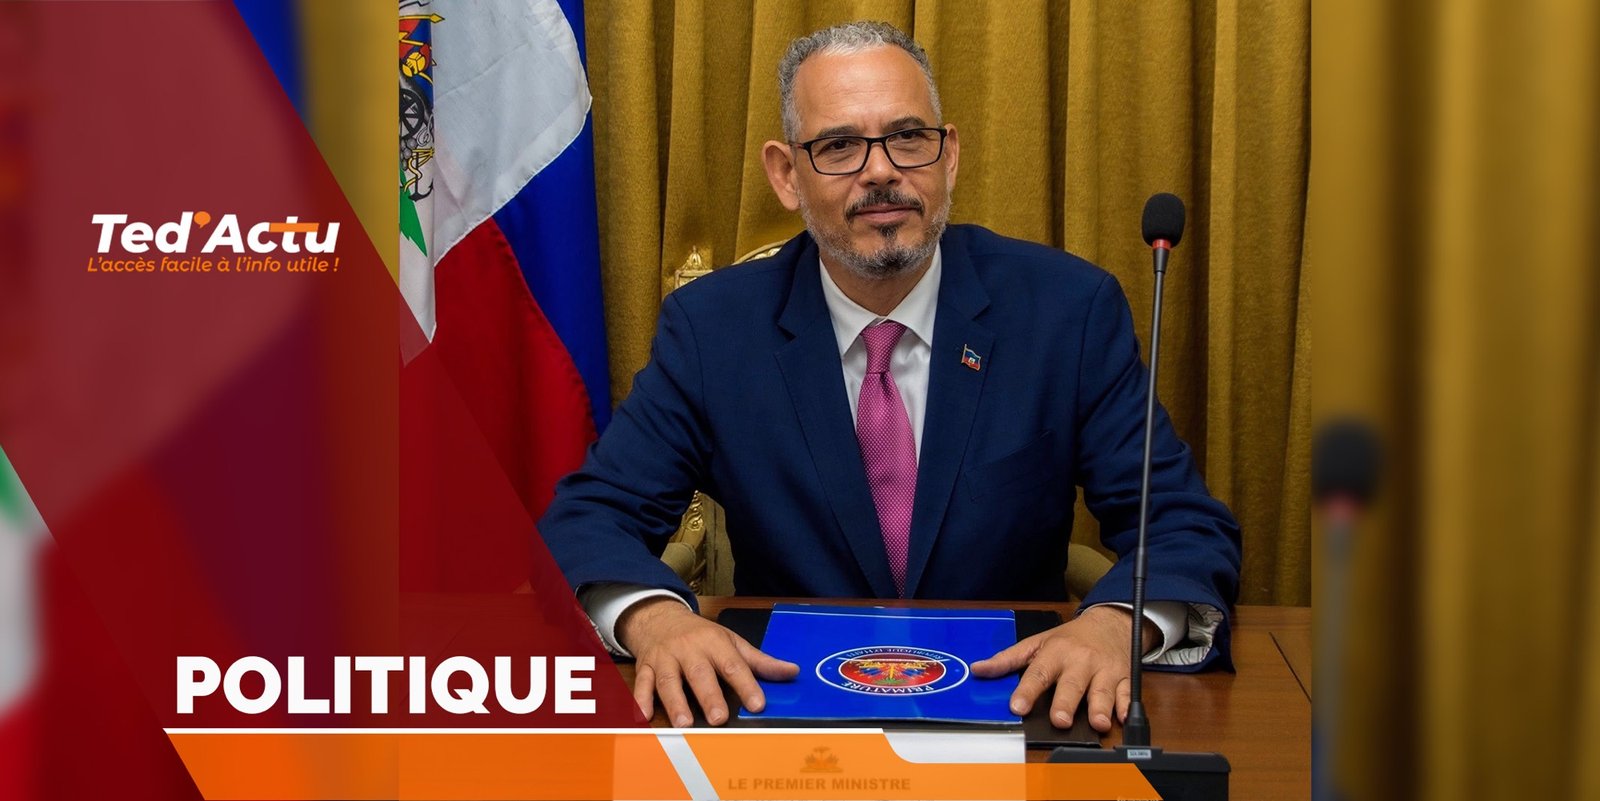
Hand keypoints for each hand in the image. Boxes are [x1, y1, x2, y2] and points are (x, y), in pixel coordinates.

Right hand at [617, 597, 798, 726]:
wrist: (659, 618)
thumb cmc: (700, 635)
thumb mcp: (731, 642)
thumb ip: (760, 662)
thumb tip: (791, 671)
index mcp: (714, 643)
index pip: (733, 665)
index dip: (746, 684)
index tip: (757, 704)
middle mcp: (689, 650)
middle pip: (699, 673)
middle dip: (709, 695)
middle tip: (718, 718)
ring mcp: (665, 659)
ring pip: (668, 680)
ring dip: (675, 702)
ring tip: (684, 723)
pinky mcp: (645, 667)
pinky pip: (641, 683)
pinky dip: (640, 700)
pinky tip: (644, 716)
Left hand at [970, 606, 1154, 731]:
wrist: (1109, 624)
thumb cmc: (1069, 638)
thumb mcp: (1036, 643)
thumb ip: (1007, 659)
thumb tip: (978, 669)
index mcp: (1055, 653)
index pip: (1038, 673)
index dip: (1027, 691)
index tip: (1018, 707)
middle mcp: (1080, 662)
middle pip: (1072, 684)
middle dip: (1066, 702)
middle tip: (1059, 720)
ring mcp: (1104, 670)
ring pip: (1102, 691)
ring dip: (1100, 708)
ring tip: (1097, 723)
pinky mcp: (1124, 678)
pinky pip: (1127, 693)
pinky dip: (1126, 705)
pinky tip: (1123, 716)